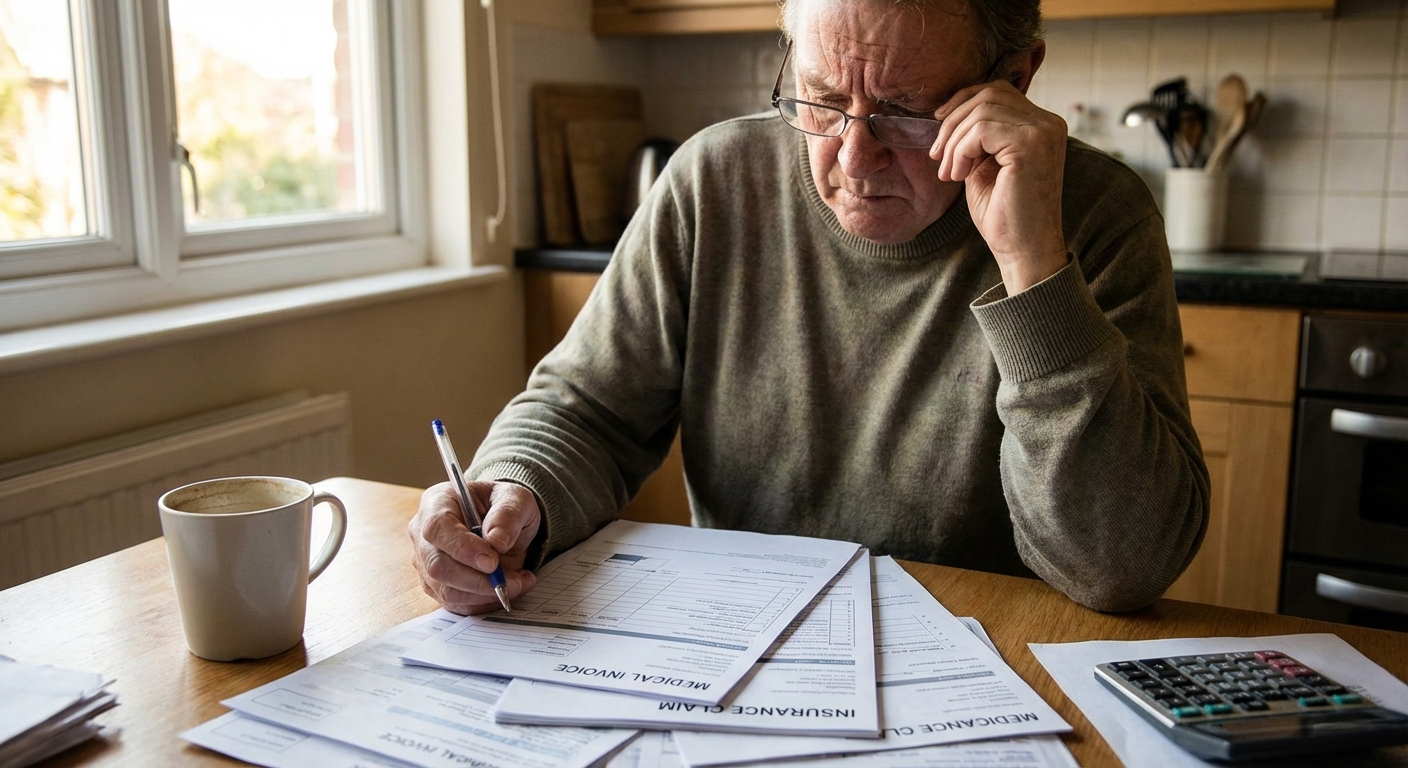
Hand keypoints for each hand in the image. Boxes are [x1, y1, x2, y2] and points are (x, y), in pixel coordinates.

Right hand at [408, 480, 540, 613]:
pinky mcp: (438, 586)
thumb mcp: (515, 499)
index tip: (492, 561)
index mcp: (437, 502)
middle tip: (512, 579)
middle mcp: (424, 534)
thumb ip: (508, 515)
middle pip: (437, 565)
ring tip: (518, 581)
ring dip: (486, 593)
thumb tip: (497, 541)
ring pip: (447, 590)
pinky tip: (510, 588)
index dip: (462, 548)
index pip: (437, 527)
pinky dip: (486, 602)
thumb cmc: (503, 505)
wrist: (502, 523)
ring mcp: (427, 563)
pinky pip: (458, 603)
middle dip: (478, 579)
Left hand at [930, 73, 1068, 293]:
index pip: (997, 91)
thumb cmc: (1004, 215)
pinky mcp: (1031, 144)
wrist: (1023, 251)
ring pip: (982, 110)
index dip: (962, 103)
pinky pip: (981, 128)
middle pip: (988, 94)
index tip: (939, 126)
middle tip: (937, 156)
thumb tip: (949, 112)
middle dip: (953, 122)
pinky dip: (961, 150)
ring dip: (954, 142)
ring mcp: (1044, 131)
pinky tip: (958, 176)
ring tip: (949, 173)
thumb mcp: (985, 165)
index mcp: (1042, 125)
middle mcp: (1049, 123)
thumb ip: (977, 137)